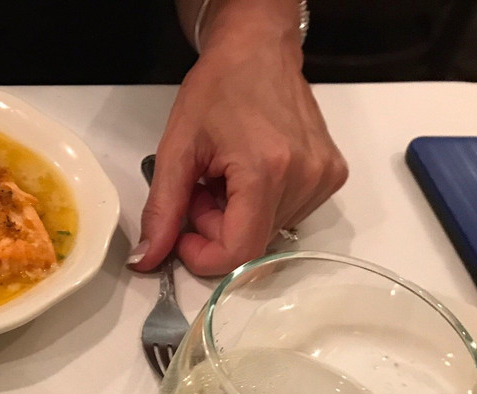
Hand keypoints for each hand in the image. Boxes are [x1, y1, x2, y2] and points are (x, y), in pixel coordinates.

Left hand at [129, 12, 347, 276]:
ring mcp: (323, 177)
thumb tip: (145, 258)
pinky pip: (286, 217)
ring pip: (267, 234)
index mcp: (267, 170)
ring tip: (224, 176)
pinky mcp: (331, 176)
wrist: (257, 51)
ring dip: (236, 218)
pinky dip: (258, 207)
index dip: (203, 255)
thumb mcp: (176, 150)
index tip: (184, 232)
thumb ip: (161, 210)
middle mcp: (305, 177)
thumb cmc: (219, 88)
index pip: (238, 252)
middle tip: (202, 188)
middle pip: (251, 244)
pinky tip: (248, 175)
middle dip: (216, 228)